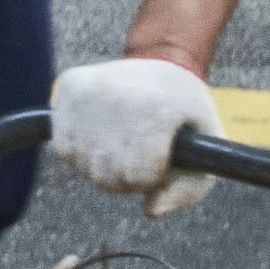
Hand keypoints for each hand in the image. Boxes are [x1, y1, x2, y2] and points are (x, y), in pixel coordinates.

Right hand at [50, 54, 220, 215]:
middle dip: (125, 176)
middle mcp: (118, 99)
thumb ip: (186, 191)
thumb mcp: (206, 150)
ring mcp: (88, 92)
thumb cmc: (186, 113)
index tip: (159, 159)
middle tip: (138, 151)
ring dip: (101, 163)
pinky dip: (79, 149)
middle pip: (107, 176)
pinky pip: (63, 147)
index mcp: (157, 112)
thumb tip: (150, 209)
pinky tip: (99, 133)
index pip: (138, 178)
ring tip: (120, 139)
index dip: (151, 177)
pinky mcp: (68, 87)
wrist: (164, 59)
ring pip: (82, 165)